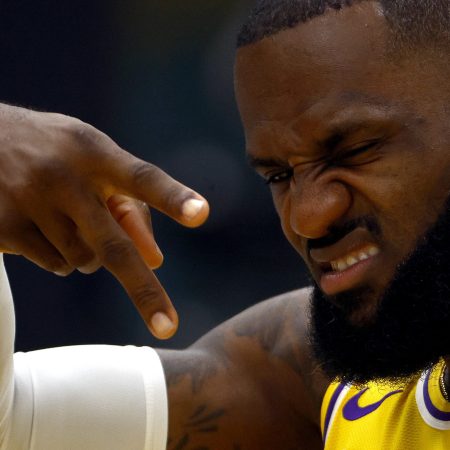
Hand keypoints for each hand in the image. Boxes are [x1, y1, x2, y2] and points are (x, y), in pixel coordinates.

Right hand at [0, 104, 208, 338]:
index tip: (202, 214)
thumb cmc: (56, 152)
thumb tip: (157, 261)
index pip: (141, 177)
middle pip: (113, 245)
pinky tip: (42, 221)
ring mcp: (29, 203)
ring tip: (68, 215)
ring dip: (90, 252)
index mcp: (94, 153)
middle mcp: (63, 177)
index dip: (173, 197)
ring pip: (86, 262)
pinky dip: (60, 254)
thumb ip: (130, 206)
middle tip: (167, 328)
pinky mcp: (2, 227)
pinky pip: (55, 264)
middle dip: (143, 290)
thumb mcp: (94, 161)